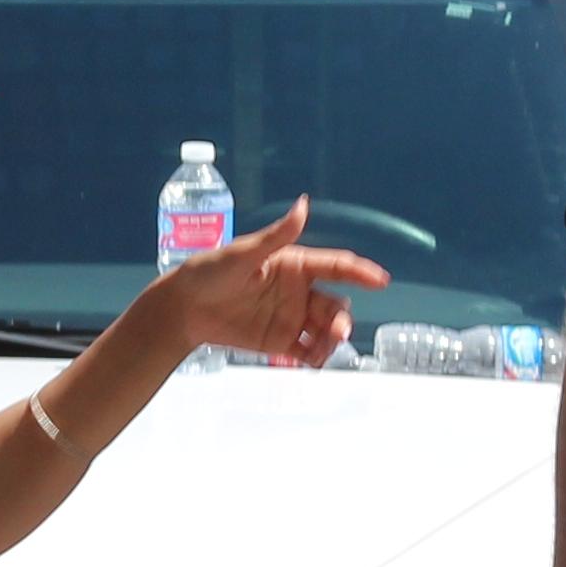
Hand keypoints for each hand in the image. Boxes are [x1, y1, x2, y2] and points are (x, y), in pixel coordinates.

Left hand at [152, 197, 387, 367]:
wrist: (184, 308)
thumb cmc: (210, 271)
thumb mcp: (244, 252)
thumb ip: (278, 235)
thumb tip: (304, 203)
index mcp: (295, 265)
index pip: (335, 267)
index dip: (360, 272)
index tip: (381, 281)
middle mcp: (299, 291)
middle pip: (334, 305)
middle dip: (341, 319)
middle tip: (337, 332)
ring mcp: (292, 317)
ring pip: (325, 330)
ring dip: (331, 340)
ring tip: (320, 352)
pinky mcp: (280, 341)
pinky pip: (307, 350)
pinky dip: (315, 357)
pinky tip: (311, 363)